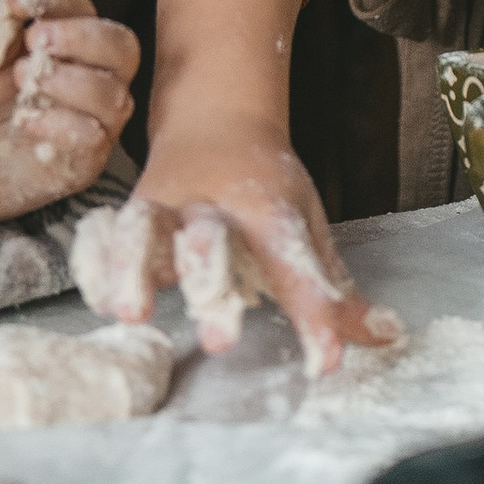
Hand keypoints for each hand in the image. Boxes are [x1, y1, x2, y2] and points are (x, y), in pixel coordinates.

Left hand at [0, 0, 140, 220]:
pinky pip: (94, 136)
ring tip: (23, 80)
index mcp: (73, 34)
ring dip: (67, 81)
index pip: (79, 3)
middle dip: (80, 37)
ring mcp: (98, 117)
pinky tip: (27, 119)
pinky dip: (60, 123)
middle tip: (35, 38)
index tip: (15, 1)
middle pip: (121, 45)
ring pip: (112, 93)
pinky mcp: (89, 157)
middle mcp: (98, 71)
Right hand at [78, 126, 400, 381]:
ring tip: (133, 314)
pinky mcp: (128, 215)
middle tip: (220, 341)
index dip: (311, 312)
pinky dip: (95, 265)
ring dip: (137, 268)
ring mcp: (164, 207)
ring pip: (146, 228)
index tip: (325, 362)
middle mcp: (212, 206)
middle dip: (211, 281)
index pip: (293, 261)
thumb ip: (335, 290)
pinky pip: (102, 237)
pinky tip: (97, 301)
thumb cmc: (264, 190)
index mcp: (267, 208)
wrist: (213, 121)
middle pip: (209, 239)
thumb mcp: (307, 229)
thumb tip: (388, 337)